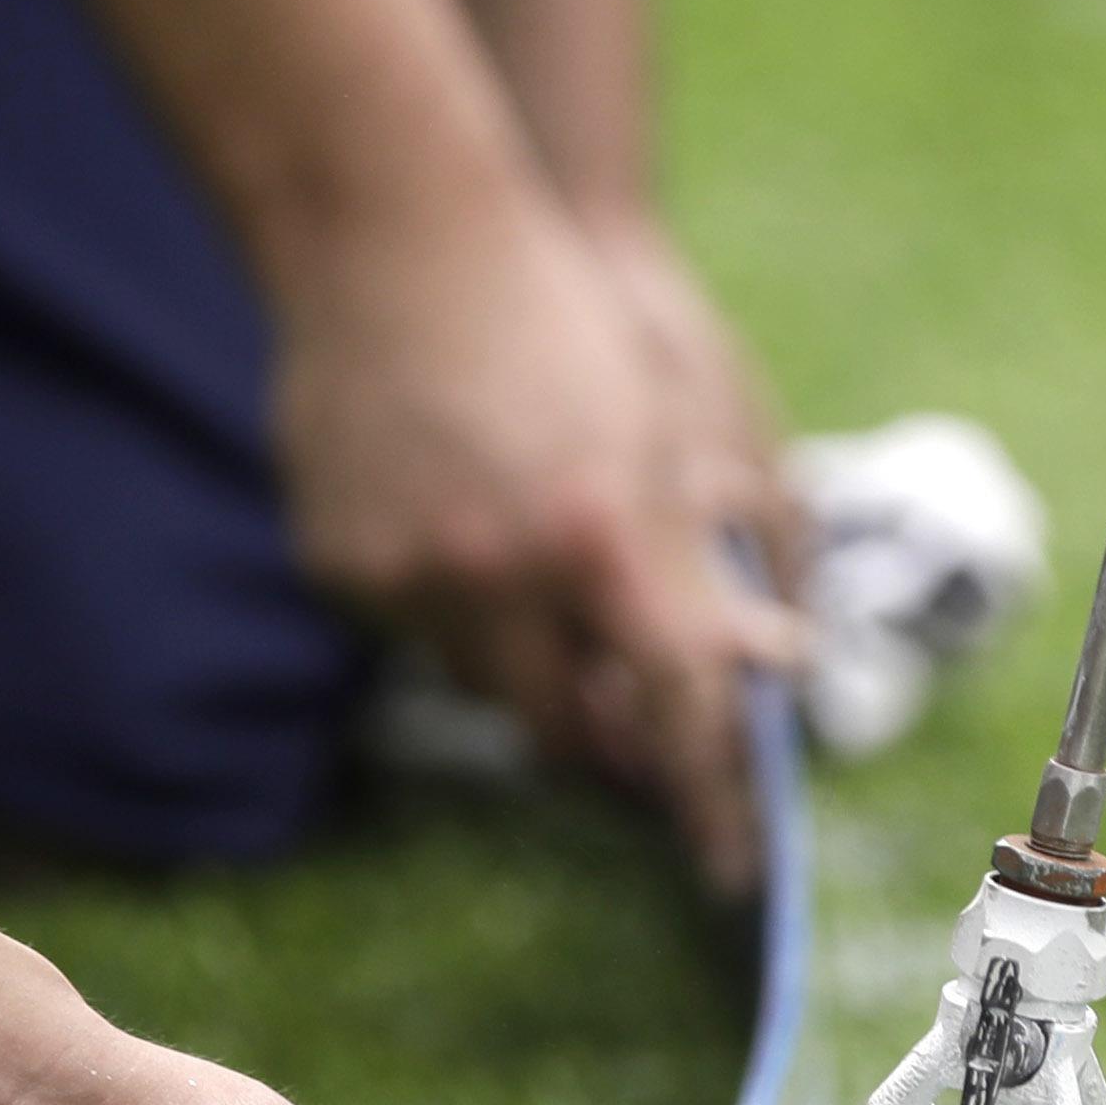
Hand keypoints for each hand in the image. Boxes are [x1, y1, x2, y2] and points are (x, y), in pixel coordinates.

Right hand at [269, 190, 802, 896]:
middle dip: (595, 734)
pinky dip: (439, 599)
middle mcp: (498, 574)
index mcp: (600, 535)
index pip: (672, 709)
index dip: (706, 798)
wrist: (390, 233)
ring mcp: (404, 573)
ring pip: (475, 678)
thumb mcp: (658, 427)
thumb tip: (770, 659)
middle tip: (617, 716)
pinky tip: (445, 514)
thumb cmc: (551, 315)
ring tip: (524, 558)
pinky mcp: (336, 560)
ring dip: (516, 652)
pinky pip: (403, 627)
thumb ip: (703, 558)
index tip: (728, 871)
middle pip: (557, 727)